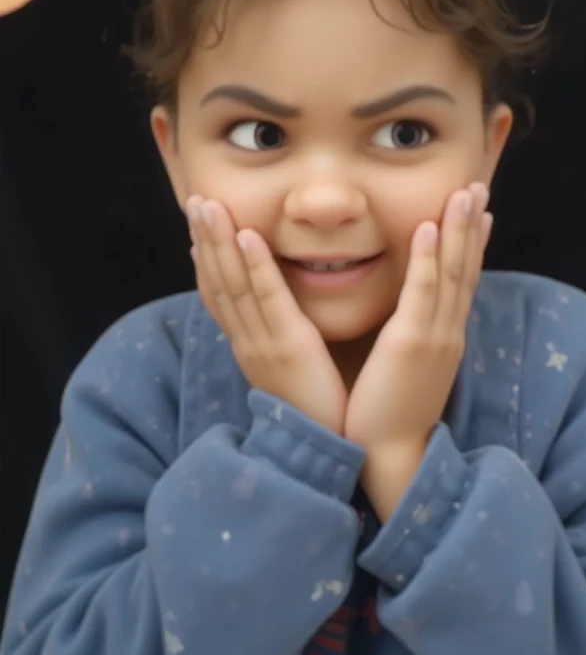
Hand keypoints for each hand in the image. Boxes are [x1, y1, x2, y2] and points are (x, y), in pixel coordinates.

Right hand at [187, 196, 347, 433]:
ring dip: (219, 242)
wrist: (322, 453)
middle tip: (194, 201)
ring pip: (234, 284)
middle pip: (217, 283)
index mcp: (247, 348)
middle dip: (205, 240)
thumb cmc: (314, 412)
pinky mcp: (288, 347)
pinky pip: (268, 300)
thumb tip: (278, 321)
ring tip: (208, 206)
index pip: (219, 297)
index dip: (205, 261)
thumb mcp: (289, 373)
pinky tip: (247, 237)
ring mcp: (263, 344)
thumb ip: (281, 343)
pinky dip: (255, 267)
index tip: (196, 230)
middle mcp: (246, 343)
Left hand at [344, 182, 491, 456]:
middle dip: (473, 226)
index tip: (480, 213)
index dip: (473, 245)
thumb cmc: (390, 414)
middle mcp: (448, 332)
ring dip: (459, 230)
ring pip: (452, 273)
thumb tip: (411, 321)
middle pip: (466, 269)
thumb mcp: (409, 369)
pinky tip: (429, 228)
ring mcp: (435, 336)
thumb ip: (413, 340)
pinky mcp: (412, 343)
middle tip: (479, 187)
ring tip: (465, 193)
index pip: (463, 282)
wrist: (390, 453)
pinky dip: (428, 259)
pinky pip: (423, 293)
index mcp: (446, 338)